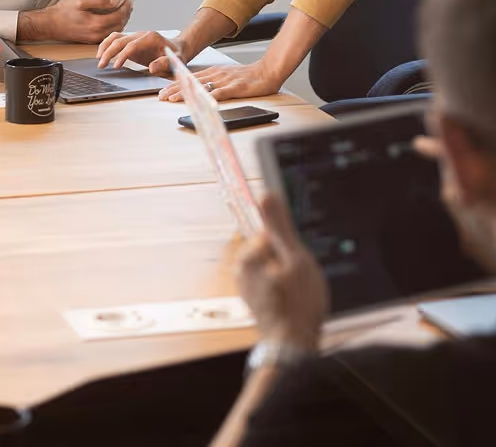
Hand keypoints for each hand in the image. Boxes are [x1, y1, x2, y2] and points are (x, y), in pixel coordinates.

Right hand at [26, 0, 131, 42]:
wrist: (48, 25)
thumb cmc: (62, 12)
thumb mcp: (80, 1)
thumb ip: (100, 1)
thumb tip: (115, 0)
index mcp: (96, 24)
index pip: (119, 16)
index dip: (125, 8)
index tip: (128, 0)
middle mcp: (97, 34)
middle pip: (119, 25)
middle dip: (125, 15)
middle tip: (127, 5)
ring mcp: (93, 39)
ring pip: (114, 31)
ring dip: (120, 21)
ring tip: (121, 11)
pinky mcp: (89, 40)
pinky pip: (107, 34)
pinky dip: (113, 27)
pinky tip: (111, 19)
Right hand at [96, 29, 178, 70]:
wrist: (177, 48)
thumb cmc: (177, 55)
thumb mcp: (176, 61)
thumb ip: (165, 63)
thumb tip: (151, 68)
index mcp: (150, 38)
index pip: (131, 45)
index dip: (122, 55)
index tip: (116, 66)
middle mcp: (140, 34)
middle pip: (120, 40)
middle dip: (109, 52)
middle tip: (101, 65)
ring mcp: (135, 36)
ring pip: (115, 37)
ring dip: (105, 47)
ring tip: (99, 60)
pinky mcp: (131, 41)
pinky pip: (116, 40)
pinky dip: (107, 45)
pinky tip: (102, 54)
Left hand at [158, 59, 283, 102]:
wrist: (268, 71)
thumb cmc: (248, 76)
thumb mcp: (226, 75)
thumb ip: (213, 81)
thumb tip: (199, 90)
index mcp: (213, 72)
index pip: (190, 78)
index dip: (175, 85)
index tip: (163, 91)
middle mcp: (216, 74)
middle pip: (191, 82)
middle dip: (174, 89)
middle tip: (161, 96)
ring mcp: (225, 80)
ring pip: (201, 86)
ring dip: (186, 93)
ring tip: (172, 99)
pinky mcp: (236, 87)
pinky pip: (221, 92)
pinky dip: (210, 97)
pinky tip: (201, 101)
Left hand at [236, 194, 327, 350]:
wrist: (293, 348)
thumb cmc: (298, 306)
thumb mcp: (296, 259)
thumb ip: (280, 226)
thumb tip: (267, 194)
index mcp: (247, 255)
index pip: (270, 231)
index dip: (291, 243)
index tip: (298, 258)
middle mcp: (241, 268)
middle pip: (271, 247)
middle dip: (289, 259)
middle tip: (300, 279)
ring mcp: (247, 284)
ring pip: (273, 265)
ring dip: (288, 274)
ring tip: (298, 293)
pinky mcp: (254, 297)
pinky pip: (272, 280)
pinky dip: (284, 286)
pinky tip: (293, 300)